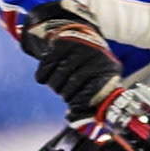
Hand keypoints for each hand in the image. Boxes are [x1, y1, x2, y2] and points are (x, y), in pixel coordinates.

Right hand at [23, 1, 121, 116]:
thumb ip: (94, 101)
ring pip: (56, 80)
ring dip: (55, 86)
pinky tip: (46, 76)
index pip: (89, 93)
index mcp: (106, 68)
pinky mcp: (59, 44)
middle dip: (66, 94)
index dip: (79, 103)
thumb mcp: (102, 78)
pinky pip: (45, 68)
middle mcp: (92, 56)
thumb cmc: (93, 63)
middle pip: (70, 88)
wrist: (83, 32)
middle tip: (66, 93)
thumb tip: (74, 119)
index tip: (74, 106)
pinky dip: (43, 76)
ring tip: (58, 84)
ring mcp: (75, 49)